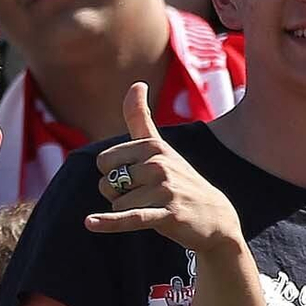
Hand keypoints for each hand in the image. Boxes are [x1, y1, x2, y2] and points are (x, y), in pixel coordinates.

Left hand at [85, 83, 247, 256]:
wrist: (215, 216)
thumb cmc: (180, 179)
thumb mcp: (160, 147)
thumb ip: (140, 118)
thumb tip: (136, 83)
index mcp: (153, 146)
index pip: (104, 161)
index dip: (114, 175)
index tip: (137, 178)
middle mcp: (158, 163)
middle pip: (108, 184)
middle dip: (119, 195)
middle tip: (146, 197)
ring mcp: (164, 189)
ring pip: (117, 205)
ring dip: (129, 212)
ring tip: (155, 209)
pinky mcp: (167, 214)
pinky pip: (130, 217)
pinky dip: (109, 222)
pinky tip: (90, 223)